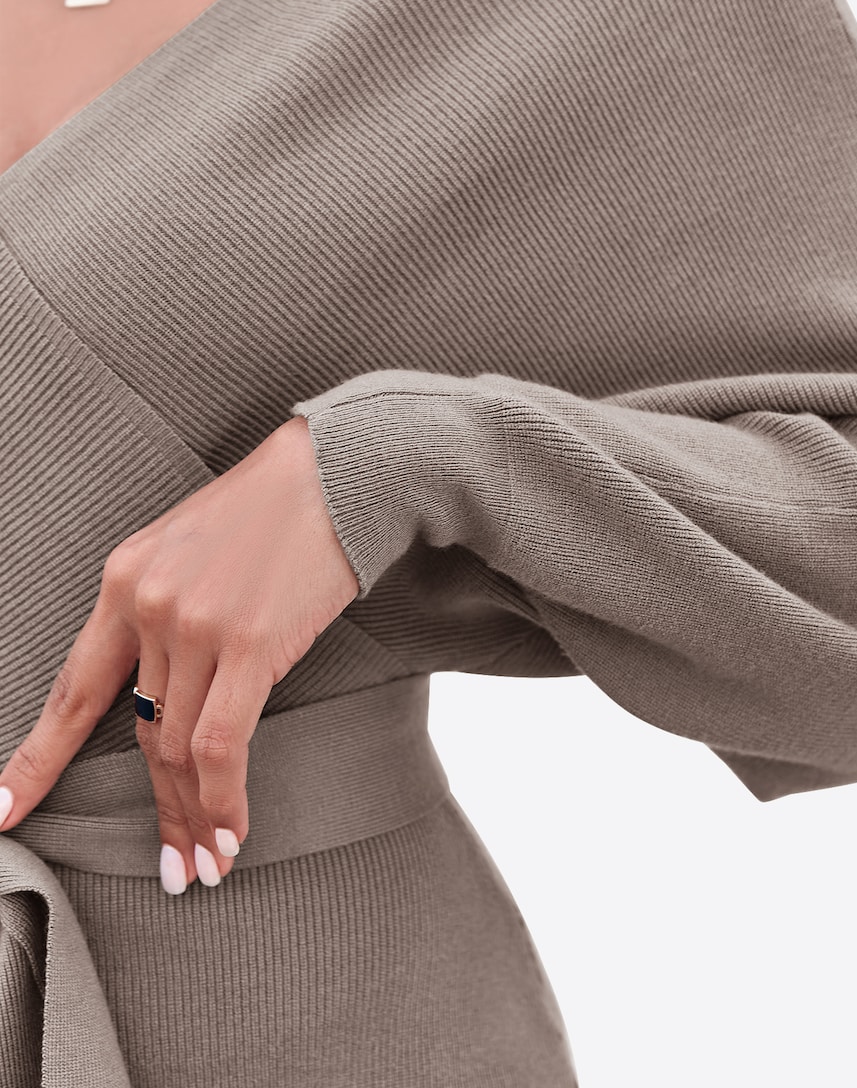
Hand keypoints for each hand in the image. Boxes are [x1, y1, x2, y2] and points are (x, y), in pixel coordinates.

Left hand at [0, 416, 359, 890]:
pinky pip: (220, 743)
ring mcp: (193, 625)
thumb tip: (169, 687)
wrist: (340, 471)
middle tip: (170, 868)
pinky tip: (232, 836)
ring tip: (203, 867)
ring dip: (191, 818)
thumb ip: (165, 612)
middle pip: (139, 733)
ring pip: (175, 749)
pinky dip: (222, 799)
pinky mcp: (246, 643)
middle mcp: (147, 605)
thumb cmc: (275, 509)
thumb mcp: (192, 547)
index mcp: (124, 579)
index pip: (73, 689)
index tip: (3, 811)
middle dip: (155, 811)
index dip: (37, 759)